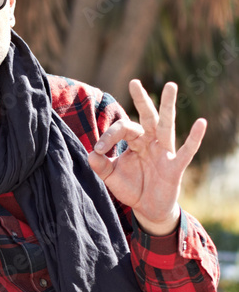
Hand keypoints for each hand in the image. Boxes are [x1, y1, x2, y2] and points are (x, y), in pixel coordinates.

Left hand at [88, 80, 205, 235]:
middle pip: (147, 117)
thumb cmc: (132, 187)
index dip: (109, 137)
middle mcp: (151, 141)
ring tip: (171, 86)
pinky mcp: (175, 166)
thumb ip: (100, 165)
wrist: (148, 208)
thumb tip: (91, 153)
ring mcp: (164, 152)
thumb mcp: (111, 177)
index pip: (122, 130)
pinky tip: (201, 123)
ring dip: (168, 106)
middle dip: (141, 99)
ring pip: (166, 125)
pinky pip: (187, 150)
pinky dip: (194, 137)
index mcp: (135, 141)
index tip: (99, 149)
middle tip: (134, 82)